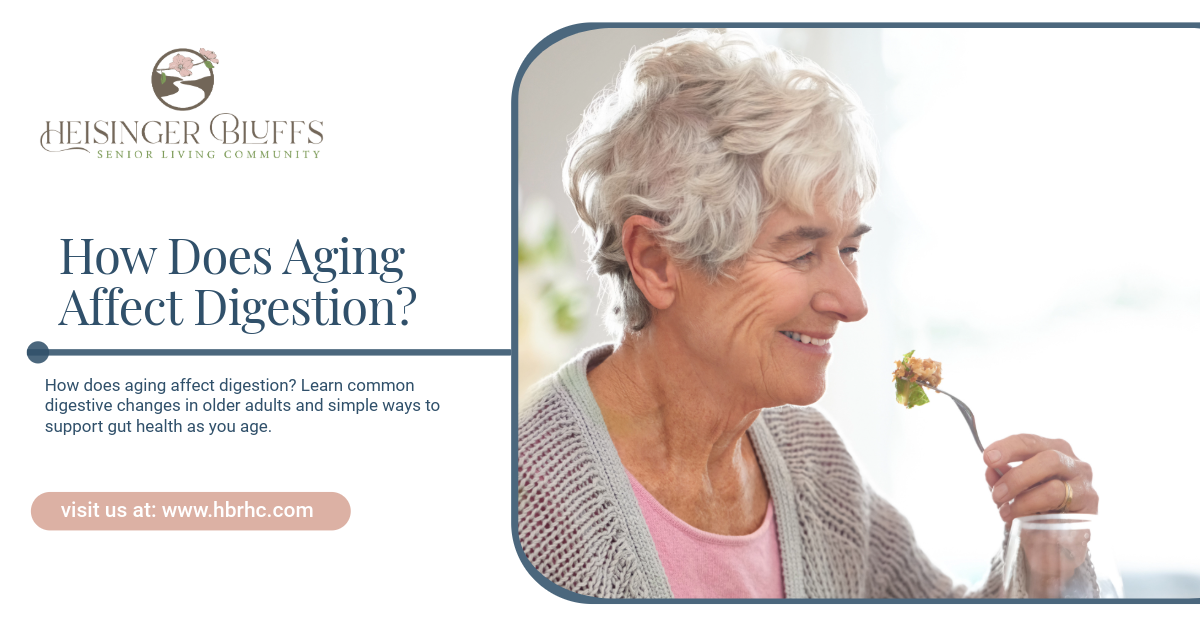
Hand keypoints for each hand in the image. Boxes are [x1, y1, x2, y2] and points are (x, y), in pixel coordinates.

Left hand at [982, 434, 1097, 526]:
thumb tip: (990, 470)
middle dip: (1017, 475)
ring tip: (1005, 511)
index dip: (1007, 447)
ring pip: (1055, 482)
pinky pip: (1059, 500)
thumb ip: (1001, 479)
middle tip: (997, 494)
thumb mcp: (1013, 491)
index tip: (987, 458)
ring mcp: (1083, 481)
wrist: (1057, 539)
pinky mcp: (1089, 503)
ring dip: (1025, 497)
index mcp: (1051, 449)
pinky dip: (1035, 507)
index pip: (1029, 441)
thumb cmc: (1035, 507)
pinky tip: (1022, 519)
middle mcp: (1071, 461)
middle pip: (1046, 456)